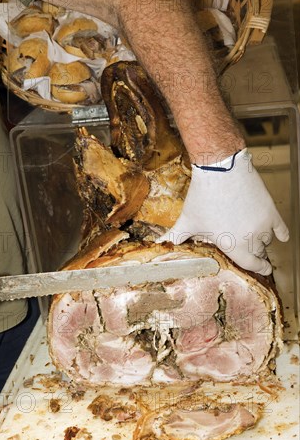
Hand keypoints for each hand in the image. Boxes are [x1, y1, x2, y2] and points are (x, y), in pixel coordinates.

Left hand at [156, 149, 288, 274]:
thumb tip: (157, 245)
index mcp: (233, 246)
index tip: (262, 271)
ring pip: (267, 239)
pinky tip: (278, 234)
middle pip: (259, 252)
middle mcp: (251, 238)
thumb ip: (174, 238)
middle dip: (255, 253)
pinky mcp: (271, 211)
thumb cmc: (203, 197)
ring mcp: (263, 224)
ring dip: (262, 240)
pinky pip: (281, 228)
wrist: (222, 168)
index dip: (258, 269)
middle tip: (252, 253)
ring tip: (253, 237)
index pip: (252, 265)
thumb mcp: (187, 221)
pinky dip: (280, 232)